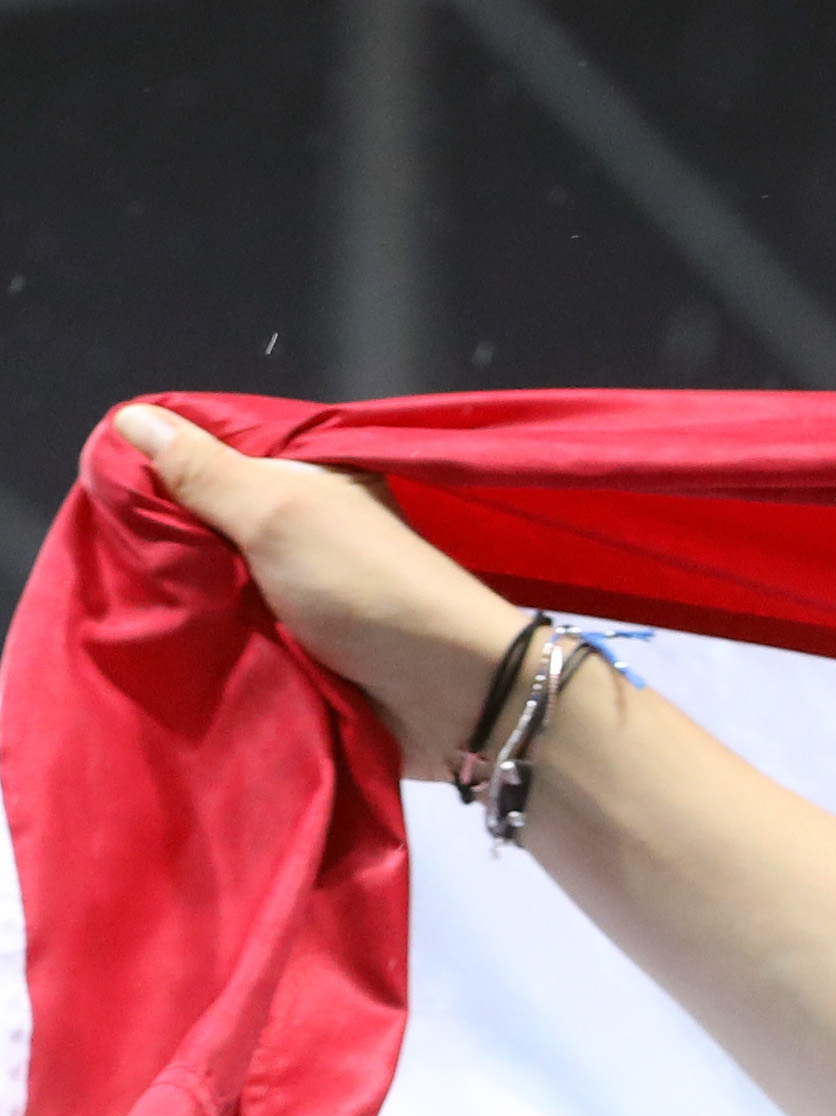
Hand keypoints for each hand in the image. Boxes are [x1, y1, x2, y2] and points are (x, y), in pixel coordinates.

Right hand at [107, 400, 528, 775]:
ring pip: (215, 576)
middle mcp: (304, 525)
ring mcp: (303, 586)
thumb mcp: (280, 513)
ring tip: (124, 595)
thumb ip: (207, 472)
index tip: (100, 485)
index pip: (211, 453)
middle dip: (158, 536)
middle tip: (104, 552)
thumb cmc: (371, 590)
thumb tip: (134, 418)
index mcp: (309, 478)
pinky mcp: (304, 643)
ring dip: (181, 590)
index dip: (155, 465)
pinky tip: (162, 635)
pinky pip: (235, 628)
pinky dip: (207, 632)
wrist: (455, 696)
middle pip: (205, 519)